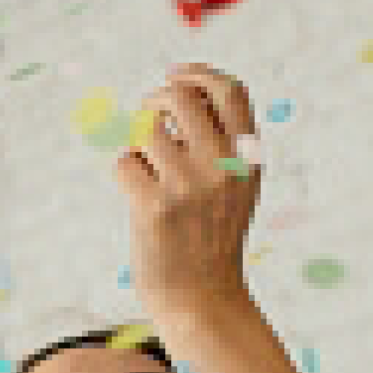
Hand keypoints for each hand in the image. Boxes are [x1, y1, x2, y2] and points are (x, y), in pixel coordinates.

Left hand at [118, 61, 260, 313]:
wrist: (202, 299)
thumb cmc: (211, 238)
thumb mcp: (236, 187)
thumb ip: (221, 143)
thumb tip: (176, 94)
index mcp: (248, 158)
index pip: (230, 91)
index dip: (198, 74)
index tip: (174, 73)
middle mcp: (223, 167)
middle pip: (181, 98)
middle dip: (155, 100)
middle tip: (146, 116)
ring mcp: (189, 186)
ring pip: (146, 129)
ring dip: (137, 142)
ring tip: (146, 167)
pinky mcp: (154, 207)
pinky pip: (124, 162)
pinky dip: (125, 172)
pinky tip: (137, 194)